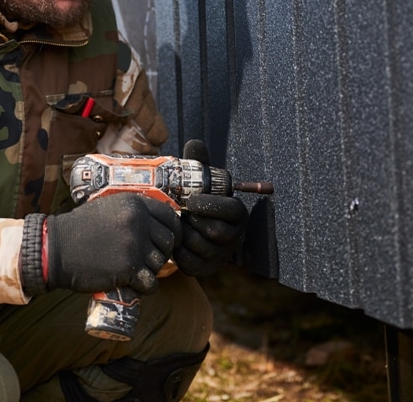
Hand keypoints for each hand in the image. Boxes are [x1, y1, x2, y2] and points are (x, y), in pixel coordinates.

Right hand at [46, 193, 180, 294]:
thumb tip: (160, 221)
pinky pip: (150, 283)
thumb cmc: (81, 229)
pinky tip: (136, 286)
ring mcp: (134, 245)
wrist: (57, 248)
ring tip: (136, 271)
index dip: (173, 232)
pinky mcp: (127, 268)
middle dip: (163, 253)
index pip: (171, 218)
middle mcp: (138, 221)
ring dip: (151, 270)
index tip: (167, 241)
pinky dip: (145, 288)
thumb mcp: (110, 208)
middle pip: (168, 241)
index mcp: (135, 204)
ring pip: (160, 263)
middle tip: (148, 260)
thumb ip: (134, 211)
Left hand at [174, 141, 248, 276]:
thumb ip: (199, 163)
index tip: (192, 200)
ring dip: (185, 235)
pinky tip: (175, 239)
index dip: (212, 205)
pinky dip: (178, 251)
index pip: (233, 211)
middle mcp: (234, 236)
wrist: (192, 230)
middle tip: (181, 212)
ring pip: (201, 247)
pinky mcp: (205, 268)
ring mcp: (221, 255)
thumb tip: (194, 144)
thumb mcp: (200, 182)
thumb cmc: (198, 200)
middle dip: (195, 221)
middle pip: (216, 231)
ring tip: (178, 224)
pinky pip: (190, 262)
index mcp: (237, 214)